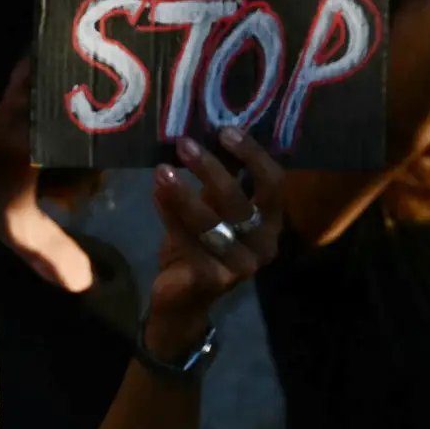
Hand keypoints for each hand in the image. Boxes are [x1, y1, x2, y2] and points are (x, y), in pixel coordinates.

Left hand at [146, 127, 283, 353]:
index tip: (225, 131)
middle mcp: (264, 245)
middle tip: (183, 145)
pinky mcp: (212, 279)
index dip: (252, 155)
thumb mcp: (215, 209)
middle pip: (239, 200)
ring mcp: (240, 266)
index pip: (274, 183)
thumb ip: (221, 178)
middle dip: (210, 169)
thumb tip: (213, 129)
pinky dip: (170, 215)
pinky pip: (188, 241)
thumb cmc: (203, 245)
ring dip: (183, 192)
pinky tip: (155, 194)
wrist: (184, 299)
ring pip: (211, 222)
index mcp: (272, 223)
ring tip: (162, 170)